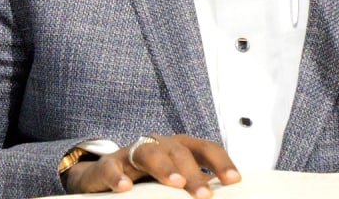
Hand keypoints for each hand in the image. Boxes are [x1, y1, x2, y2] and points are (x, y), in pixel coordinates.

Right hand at [63, 134, 240, 196]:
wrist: (104, 175)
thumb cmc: (147, 177)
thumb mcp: (173, 179)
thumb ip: (193, 186)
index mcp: (180, 148)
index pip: (205, 149)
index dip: (221, 162)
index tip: (234, 180)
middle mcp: (159, 144)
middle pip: (179, 152)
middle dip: (194, 172)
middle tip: (204, 195)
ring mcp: (132, 152)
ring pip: (149, 152)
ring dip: (163, 167)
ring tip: (175, 183)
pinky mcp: (108, 164)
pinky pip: (112, 167)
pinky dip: (118, 176)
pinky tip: (125, 187)